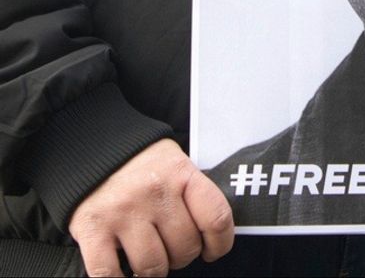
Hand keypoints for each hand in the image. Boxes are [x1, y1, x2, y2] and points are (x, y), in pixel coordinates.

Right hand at [69, 139, 233, 276]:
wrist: (90, 151)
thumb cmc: (140, 164)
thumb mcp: (176, 165)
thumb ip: (194, 194)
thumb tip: (213, 234)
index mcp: (181, 174)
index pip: (216, 218)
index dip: (220, 244)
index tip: (213, 251)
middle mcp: (154, 192)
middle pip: (185, 247)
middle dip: (181, 256)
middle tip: (171, 248)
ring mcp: (123, 211)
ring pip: (153, 266)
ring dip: (153, 269)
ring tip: (148, 255)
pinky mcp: (92, 228)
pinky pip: (109, 274)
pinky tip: (123, 272)